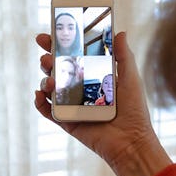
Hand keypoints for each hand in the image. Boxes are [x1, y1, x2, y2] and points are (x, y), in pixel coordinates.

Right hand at [34, 32, 171, 175]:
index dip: (60, 45)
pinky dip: (40, 102)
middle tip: (46, 57)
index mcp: (94, 75)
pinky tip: (41, 95)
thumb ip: (124, 56)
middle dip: (48, 60)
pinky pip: (48, 111)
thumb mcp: (130, 79)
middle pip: (58, 69)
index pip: (74, 56)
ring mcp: (72, 105)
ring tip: (50, 80)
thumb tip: (120, 32)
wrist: (131, 143)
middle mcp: (80, 89)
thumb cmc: (135, 111)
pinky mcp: (66, 121)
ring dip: (45, 80)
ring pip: (51, 88)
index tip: (49, 34)